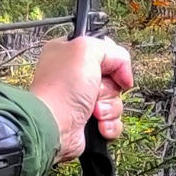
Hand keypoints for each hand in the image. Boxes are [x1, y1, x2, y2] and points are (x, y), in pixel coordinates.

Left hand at [30, 35, 132, 160]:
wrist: (53, 126)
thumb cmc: (62, 88)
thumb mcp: (86, 49)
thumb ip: (112, 51)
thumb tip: (123, 73)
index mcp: (71, 54)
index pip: (106, 53)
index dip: (114, 63)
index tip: (113, 71)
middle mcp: (75, 77)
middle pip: (113, 79)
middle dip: (110, 89)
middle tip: (96, 91)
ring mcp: (81, 101)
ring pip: (115, 101)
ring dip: (110, 108)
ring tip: (94, 111)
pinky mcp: (88, 122)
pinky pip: (113, 121)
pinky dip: (109, 124)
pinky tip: (98, 125)